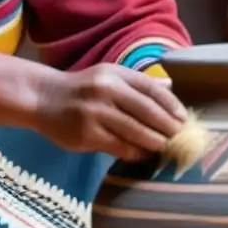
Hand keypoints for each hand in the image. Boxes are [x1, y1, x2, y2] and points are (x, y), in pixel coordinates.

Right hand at [34, 64, 188, 161]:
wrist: (44, 99)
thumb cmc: (82, 88)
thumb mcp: (108, 75)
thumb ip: (137, 83)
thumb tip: (169, 86)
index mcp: (115, 74)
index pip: (151, 88)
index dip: (171, 104)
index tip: (183, 118)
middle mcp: (106, 90)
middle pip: (147, 110)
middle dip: (168, 126)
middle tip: (180, 137)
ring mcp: (95, 113)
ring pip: (135, 131)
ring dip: (155, 141)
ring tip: (165, 146)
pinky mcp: (87, 135)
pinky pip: (119, 146)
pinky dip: (135, 152)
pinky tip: (143, 154)